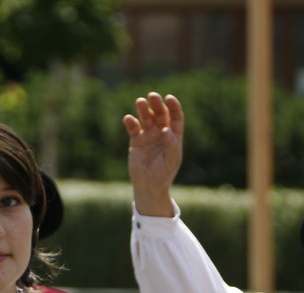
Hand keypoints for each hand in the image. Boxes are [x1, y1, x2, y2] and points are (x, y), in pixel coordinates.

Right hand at [123, 91, 183, 217]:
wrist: (148, 185)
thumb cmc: (163, 174)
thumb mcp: (172, 160)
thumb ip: (171, 144)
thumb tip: (165, 129)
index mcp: (173, 136)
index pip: (175, 117)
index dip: (174, 106)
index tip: (169, 98)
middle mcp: (161, 132)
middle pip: (160, 114)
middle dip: (157, 104)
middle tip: (152, 96)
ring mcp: (148, 135)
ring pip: (146, 117)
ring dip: (143, 109)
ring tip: (140, 102)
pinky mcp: (136, 140)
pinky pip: (133, 128)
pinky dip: (130, 122)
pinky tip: (128, 118)